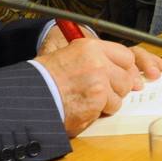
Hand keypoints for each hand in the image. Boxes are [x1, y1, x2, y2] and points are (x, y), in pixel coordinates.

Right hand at [37, 38, 161, 135]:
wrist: (32, 94)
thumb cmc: (46, 77)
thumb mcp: (72, 56)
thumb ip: (98, 60)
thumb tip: (129, 75)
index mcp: (91, 47)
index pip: (126, 56)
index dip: (124, 69)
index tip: (122, 76)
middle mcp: (98, 62)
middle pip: (127, 77)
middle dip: (117, 87)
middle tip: (101, 92)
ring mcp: (100, 82)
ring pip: (120, 95)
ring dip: (107, 102)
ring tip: (87, 100)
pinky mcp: (97, 101)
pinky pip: (109, 109)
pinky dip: (98, 112)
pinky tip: (83, 108)